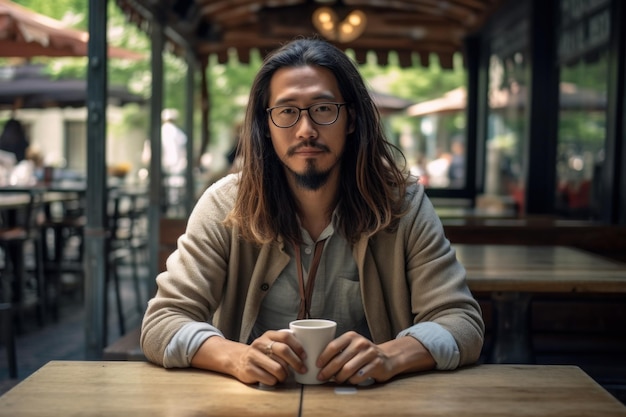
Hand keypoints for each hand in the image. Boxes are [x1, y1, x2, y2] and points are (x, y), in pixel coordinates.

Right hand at [232, 330, 306, 385]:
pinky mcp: (249, 369)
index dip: (298, 346)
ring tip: (284, 375)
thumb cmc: (262, 353)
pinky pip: (269, 378)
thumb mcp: (271, 343)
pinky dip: (275, 381)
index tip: (305, 356)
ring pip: (278, 368)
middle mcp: (260, 344)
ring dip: (285, 375)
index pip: (286, 336)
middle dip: (296, 362)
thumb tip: (307, 352)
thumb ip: (285, 344)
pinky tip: (273, 379)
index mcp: (268, 335)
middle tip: (302, 369)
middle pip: (283, 351)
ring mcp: (253, 356)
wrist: (238, 360)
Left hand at [315, 331, 434, 384]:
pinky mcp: (376, 364)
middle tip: (321, 377)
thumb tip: (318, 362)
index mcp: (351, 336)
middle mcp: (360, 343)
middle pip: (339, 360)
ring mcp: (369, 353)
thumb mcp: (351, 345)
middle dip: (327, 371)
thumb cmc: (363, 353)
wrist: (387, 357)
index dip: (323, 357)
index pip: (332, 346)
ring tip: (336, 380)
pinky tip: (349, 381)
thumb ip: (338, 350)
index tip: (317, 366)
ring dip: (339, 378)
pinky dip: (351, 381)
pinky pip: (358, 376)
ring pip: (347, 370)